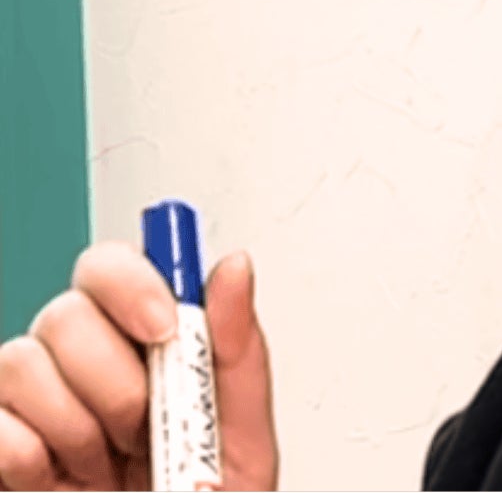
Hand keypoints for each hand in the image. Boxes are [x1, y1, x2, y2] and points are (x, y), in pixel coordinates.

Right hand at [0, 243, 277, 489]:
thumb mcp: (241, 440)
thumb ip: (238, 353)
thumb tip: (232, 267)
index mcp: (147, 349)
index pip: (114, 268)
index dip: (132, 282)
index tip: (163, 327)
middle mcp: (84, 370)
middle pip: (66, 310)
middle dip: (110, 373)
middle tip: (140, 427)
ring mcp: (35, 413)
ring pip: (21, 360)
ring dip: (74, 421)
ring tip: (105, 466)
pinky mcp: (4, 454)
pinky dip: (24, 452)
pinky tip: (58, 480)